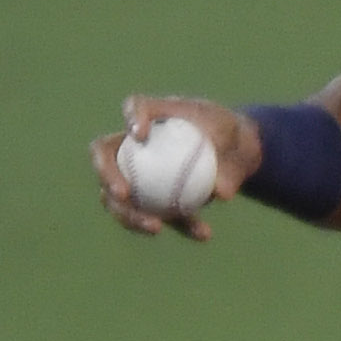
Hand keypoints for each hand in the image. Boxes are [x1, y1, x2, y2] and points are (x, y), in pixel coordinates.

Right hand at [89, 94, 260, 241]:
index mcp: (152, 114)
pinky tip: (205, 233)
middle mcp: (133, 144)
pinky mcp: (153, 199)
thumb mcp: (234, 134)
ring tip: (156, 227)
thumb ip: (227, 160)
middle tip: (123, 193)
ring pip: (117, 198)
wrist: (235, 151)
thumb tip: (220, 193)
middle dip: (106, 174)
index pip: (134, 106)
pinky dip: (182, 226)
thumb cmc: (229, 131)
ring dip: (131, 216)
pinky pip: (159, 216)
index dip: (131, 117)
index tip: (139, 135)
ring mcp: (136, 174)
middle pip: (105, 156)